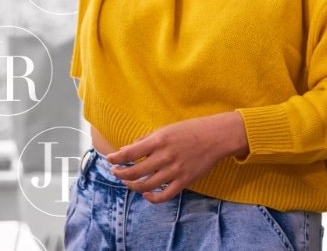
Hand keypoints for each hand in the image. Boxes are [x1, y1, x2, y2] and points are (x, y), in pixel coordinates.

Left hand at [107, 111, 249, 202]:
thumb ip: (146, 140)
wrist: (216, 136)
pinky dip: (152, 198)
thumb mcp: (166, 129)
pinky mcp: (184, 181)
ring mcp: (175, 171)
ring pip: (146, 186)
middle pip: (134, 172)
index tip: (110, 159)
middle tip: (116, 172)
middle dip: (120, 174)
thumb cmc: (190, 130)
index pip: (129, 153)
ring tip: (128, 182)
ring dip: (132, 186)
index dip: (115, 158)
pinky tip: (146, 195)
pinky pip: (164, 196)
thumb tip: (126, 150)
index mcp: (159, 140)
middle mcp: (165, 157)